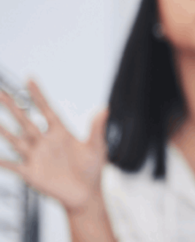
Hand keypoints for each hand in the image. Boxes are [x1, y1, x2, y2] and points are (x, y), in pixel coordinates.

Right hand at [0, 79, 107, 212]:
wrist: (85, 194)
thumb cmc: (92, 170)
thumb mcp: (97, 147)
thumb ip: (97, 128)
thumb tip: (104, 109)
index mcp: (61, 133)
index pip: (46, 109)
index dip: (38, 95)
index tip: (29, 79)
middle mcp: (45, 142)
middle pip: (25, 120)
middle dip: (12, 106)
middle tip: (0, 92)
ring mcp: (36, 156)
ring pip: (16, 139)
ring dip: (3, 130)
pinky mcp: (31, 173)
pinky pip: (13, 165)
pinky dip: (3, 161)